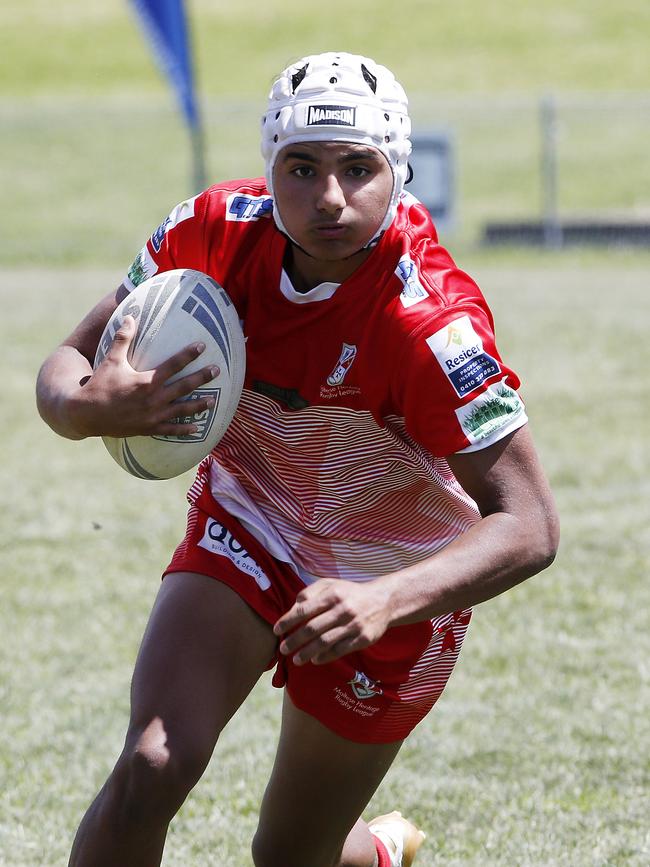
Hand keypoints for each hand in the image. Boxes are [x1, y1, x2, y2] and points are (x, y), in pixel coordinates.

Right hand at [70, 316, 219, 437]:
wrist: (86, 414)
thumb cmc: (99, 385)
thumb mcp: (111, 360)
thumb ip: (123, 339)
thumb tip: (130, 317)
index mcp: (146, 381)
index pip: (173, 364)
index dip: (189, 354)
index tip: (202, 346)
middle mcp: (153, 398)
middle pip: (184, 386)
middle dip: (202, 377)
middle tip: (217, 370)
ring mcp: (153, 415)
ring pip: (182, 409)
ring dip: (199, 405)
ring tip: (214, 400)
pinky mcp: (149, 428)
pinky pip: (171, 430)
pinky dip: (184, 429)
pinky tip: (197, 428)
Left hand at [273, 579, 391, 665]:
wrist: (383, 600)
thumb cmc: (350, 593)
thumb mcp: (331, 584)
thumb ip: (310, 592)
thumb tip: (293, 608)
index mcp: (332, 594)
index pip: (304, 610)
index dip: (288, 621)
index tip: (277, 630)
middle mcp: (342, 610)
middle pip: (312, 629)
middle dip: (294, 641)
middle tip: (283, 649)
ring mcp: (353, 625)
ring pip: (325, 642)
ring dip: (307, 653)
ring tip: (296, 660)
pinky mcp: (362, 638)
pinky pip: (340, 651)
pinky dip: (325, 657)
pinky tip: (315, 660)